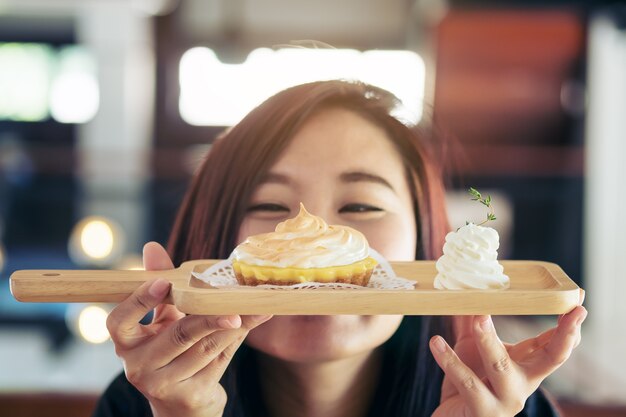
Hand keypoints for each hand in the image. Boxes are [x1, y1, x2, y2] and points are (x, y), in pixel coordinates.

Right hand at [106, 242, 272, 416]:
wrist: (182, 403)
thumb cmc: (171, 349)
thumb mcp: (162, 318)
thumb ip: (160, 285)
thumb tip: (152, 246)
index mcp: (126, 342)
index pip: (118, 321)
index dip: (139, 301)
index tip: (163, 283)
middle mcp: (138, 366)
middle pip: (178, 335)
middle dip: (208, 317)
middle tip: (231, 306)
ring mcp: (163, 383)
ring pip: (205, 347)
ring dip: (234, 325)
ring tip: (254, 308)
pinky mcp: (190, 395)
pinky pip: (220, 359)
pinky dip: (239, 337)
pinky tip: (254, 320)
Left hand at [429, 306, 586, 416]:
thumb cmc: (470, 380)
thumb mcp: (475, 349)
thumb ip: (476, 322)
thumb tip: (469, 289)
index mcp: (527, 369)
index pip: (555, 347)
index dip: (570, 327)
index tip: (580, 304)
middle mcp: (522, 385)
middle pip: (549, 359)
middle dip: (562, 336)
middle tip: (568, 314)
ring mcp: (505, 401)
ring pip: (501, 366)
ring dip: (489, 339)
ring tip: (477, 316)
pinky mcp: (482, 412)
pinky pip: (467, 382)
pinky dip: (450, 360)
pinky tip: (436, 342)